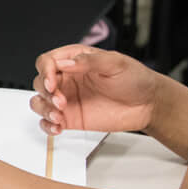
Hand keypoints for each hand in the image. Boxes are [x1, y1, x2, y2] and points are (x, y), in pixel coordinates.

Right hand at [30, 44, 158, 135]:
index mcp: (75, 60)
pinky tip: (57, 127)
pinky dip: (47, 126)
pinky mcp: (71, 118)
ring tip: (58, 116)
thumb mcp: (115, 63)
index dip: (45, 72)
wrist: (148, 104)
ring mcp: (67, 99)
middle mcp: (68, 79)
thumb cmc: (135, 79)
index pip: (47, 62)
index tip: (53, 83)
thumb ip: (89, 61)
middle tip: (61, 102)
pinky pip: (49, 122)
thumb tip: (66, 64)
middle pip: (40, 82)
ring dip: (43, 109)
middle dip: (46, 93)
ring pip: (39, 102)